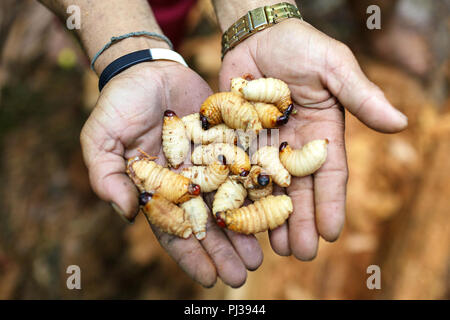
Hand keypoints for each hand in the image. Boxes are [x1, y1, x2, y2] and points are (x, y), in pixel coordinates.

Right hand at [80, 61, 261, 286]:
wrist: (147, 69)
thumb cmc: (119, 104)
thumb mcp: (101, 139)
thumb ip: (108, 176)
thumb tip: (125, 213)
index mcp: (158, 188)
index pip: (174, 229)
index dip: (191, 255)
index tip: (210, 278)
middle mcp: (187, 181)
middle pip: (208, 222)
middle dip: (224, 249)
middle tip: (243, 274)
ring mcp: (210, 163)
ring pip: (231, 201)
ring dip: (245, 228)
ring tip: (262, 253)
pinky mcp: (228, 142)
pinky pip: (246, 168)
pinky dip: (259, 189)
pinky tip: (274, 209)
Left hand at [219, 19, 407, 259]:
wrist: (259, 35)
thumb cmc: (302, 46)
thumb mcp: (335, 68)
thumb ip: (362, 96)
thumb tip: (400, 123)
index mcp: (323, 133)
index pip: (330, 175)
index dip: (330, 204)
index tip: (331, 234)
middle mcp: (295, 145)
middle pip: (299, 190)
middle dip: (300, 221)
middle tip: (299, 254)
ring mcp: (265, 144)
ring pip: (269, 188)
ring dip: (271, 218)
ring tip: (273, 247)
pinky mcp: (239, 139)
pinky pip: (240, 170)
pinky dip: (241, 194)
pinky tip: (240, 217)